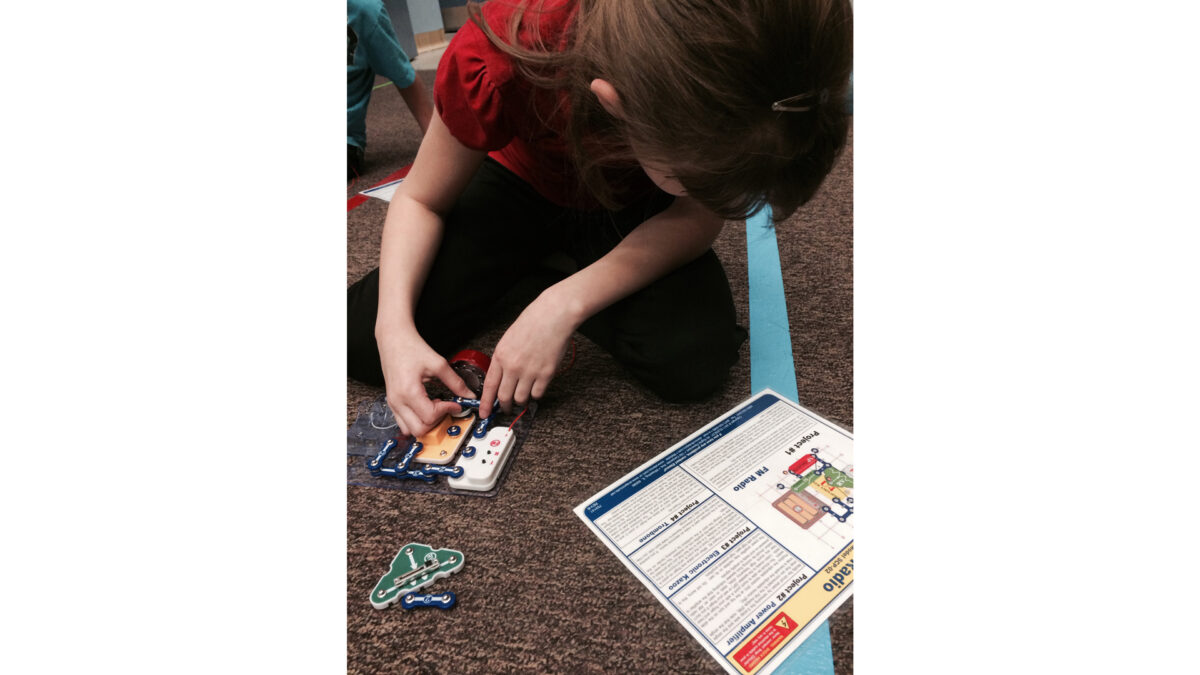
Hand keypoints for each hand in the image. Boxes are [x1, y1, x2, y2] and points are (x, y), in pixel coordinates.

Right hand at [377, 328, 476, 437]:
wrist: (394, 339)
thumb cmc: (412, 348)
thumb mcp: (438, 364)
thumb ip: (456, 382)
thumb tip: (469, 395)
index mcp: (409, 391)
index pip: (430, 416)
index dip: (447, 410)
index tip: (455, 403)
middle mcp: (398, 401)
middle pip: (420, 429)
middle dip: (437, 421)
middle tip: (446, 407)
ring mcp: (392, 403)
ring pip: (410, 430)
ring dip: (426, 423)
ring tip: (435, 407)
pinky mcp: (392, 402)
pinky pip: (403, 423)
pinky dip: (416, 421)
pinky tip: (426, 407)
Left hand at [479, 289, 578, 418]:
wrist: (554, 315)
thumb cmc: (533, 321)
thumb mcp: (509, 338)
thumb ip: (504, 358)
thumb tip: (502, 376)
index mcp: (501, 355)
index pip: (489, 386)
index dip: (486, 403)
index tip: (485, 413)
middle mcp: (513, 366)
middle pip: (504, 396)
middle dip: (504, 407)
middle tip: (506, 409)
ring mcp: (530, 371)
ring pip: (521, 398)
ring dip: (521, 401)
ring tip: (523, 398)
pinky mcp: (546, 374)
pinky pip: (537, 394)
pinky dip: (535, 394)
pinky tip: (536, 388)